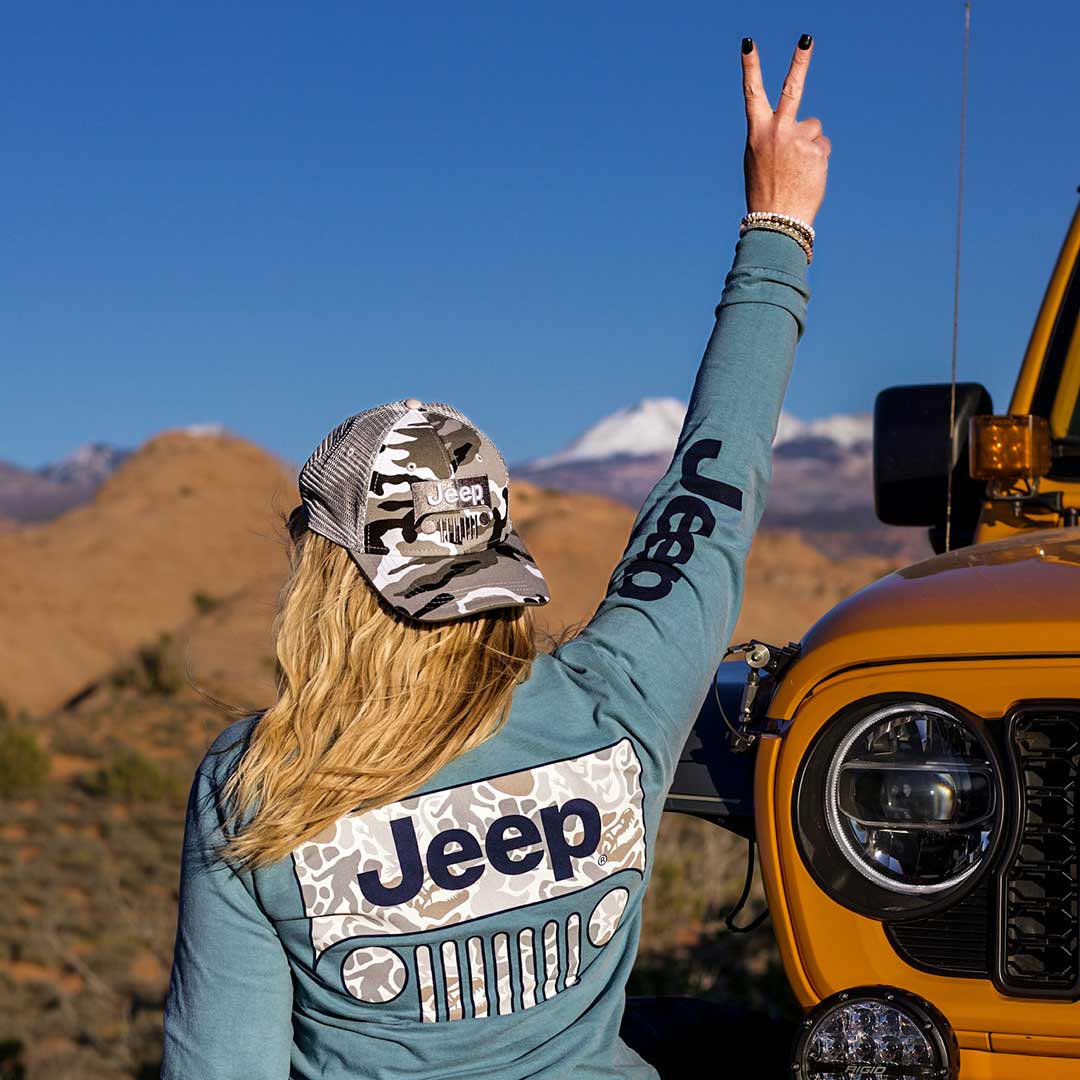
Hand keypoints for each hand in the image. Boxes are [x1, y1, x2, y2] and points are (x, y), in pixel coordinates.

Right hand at [741, 36, 829, 224]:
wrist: (777, 221)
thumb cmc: (766, 192)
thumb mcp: (759, 160)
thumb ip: (774, 137)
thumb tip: (801, 125)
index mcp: (757, 133)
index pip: (752, 93)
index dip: (750, 67)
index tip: (748, 43)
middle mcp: (777, 131)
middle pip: (791, 88)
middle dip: (799, 61)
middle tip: (806, 39)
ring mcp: (798, 139)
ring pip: (814, 127)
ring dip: (810, 143)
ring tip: (799, 169)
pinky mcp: (817, 150)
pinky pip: (822, 146)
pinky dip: (818, 160)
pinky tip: (807, 176)